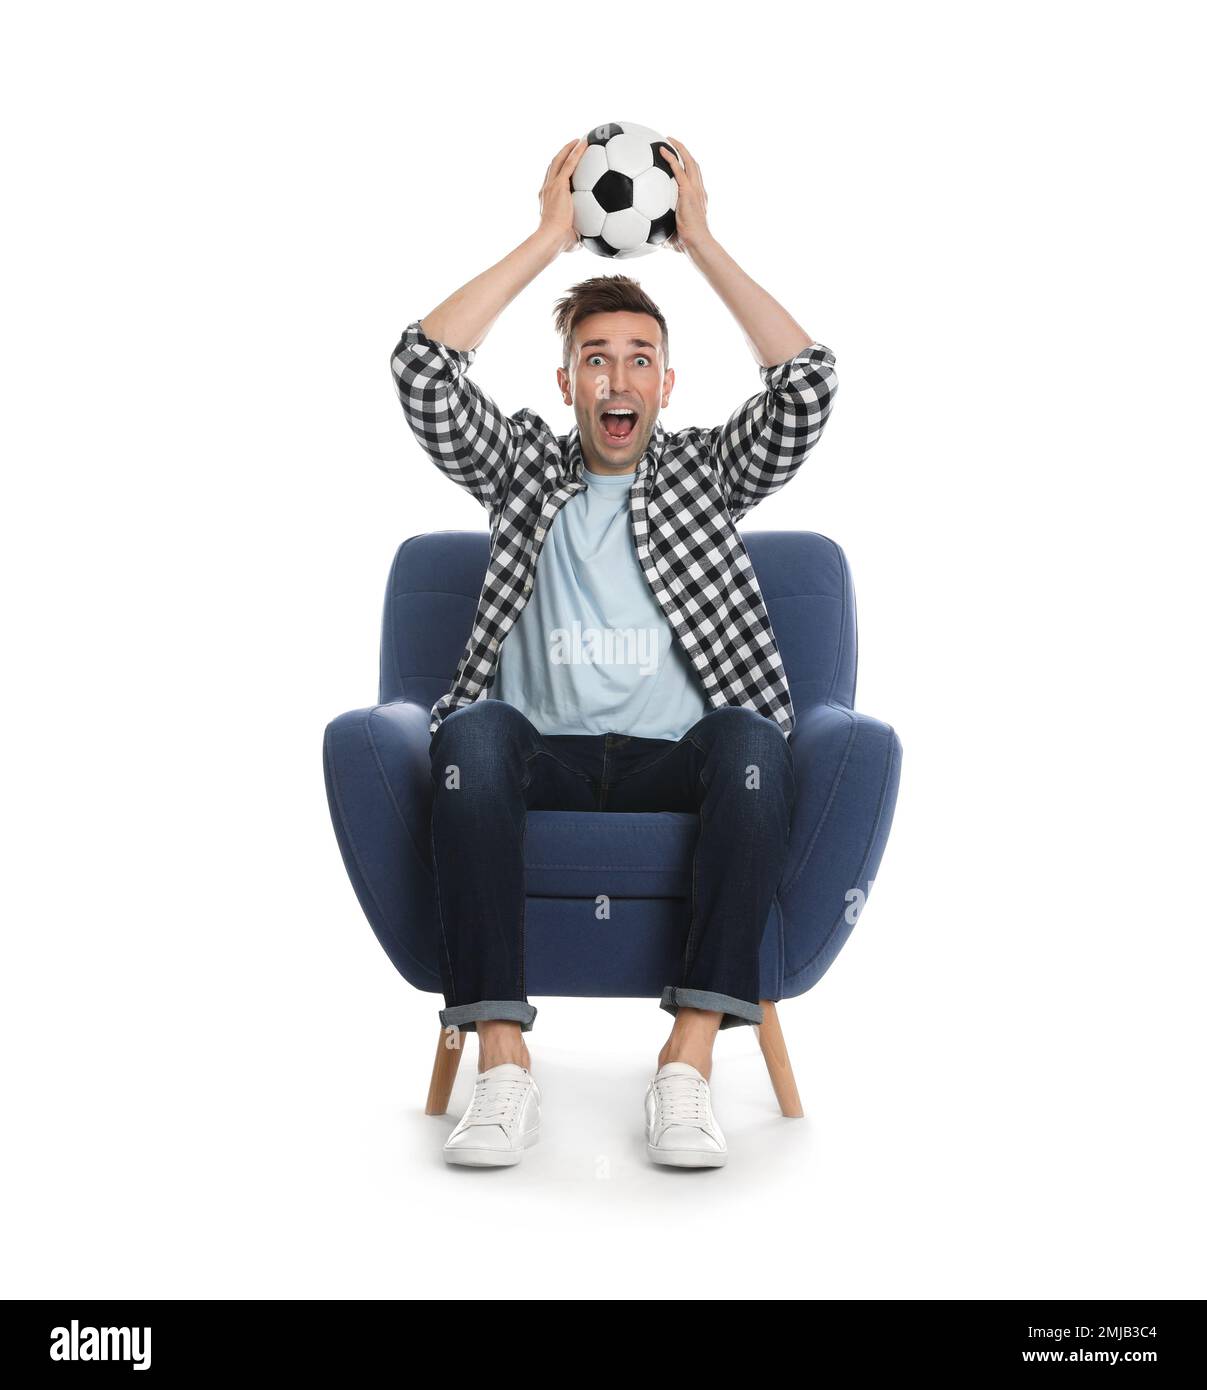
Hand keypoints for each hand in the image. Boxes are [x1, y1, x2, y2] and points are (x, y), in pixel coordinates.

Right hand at [538, 137, 587, 253]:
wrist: (551, 238)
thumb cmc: (559, 243)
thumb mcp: (571, 238)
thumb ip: (580, 235)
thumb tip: (592, 240)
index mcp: (547, 201)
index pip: (552, 183)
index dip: (558, 174)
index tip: (567, 169)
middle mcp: (546, 190)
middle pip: (552, 167)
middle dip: (561, 156)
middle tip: (572, 147)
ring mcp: (551, 186)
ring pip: (558, 161)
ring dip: (568, 149)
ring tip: (578, 141)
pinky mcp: (559, 185)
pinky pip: (569, 164)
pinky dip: (576, 152)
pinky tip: (584, 143)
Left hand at [659, 137, 710, 252]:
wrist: (696, 243)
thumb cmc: (687, 245)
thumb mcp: (673, 236)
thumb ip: (662, 232)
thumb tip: (647, 239)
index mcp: (698, 200)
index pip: (694, 179)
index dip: (688, 168)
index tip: (679, 161)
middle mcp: (699, 191)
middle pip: (694, 165)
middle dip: (685, 152)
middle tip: (672, 142)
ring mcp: (695, 190)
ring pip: (689, 162)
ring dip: (679, 148)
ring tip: (669, 139)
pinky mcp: (688, 191)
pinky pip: (678, 169)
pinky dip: (671, 157)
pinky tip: (661, 149)